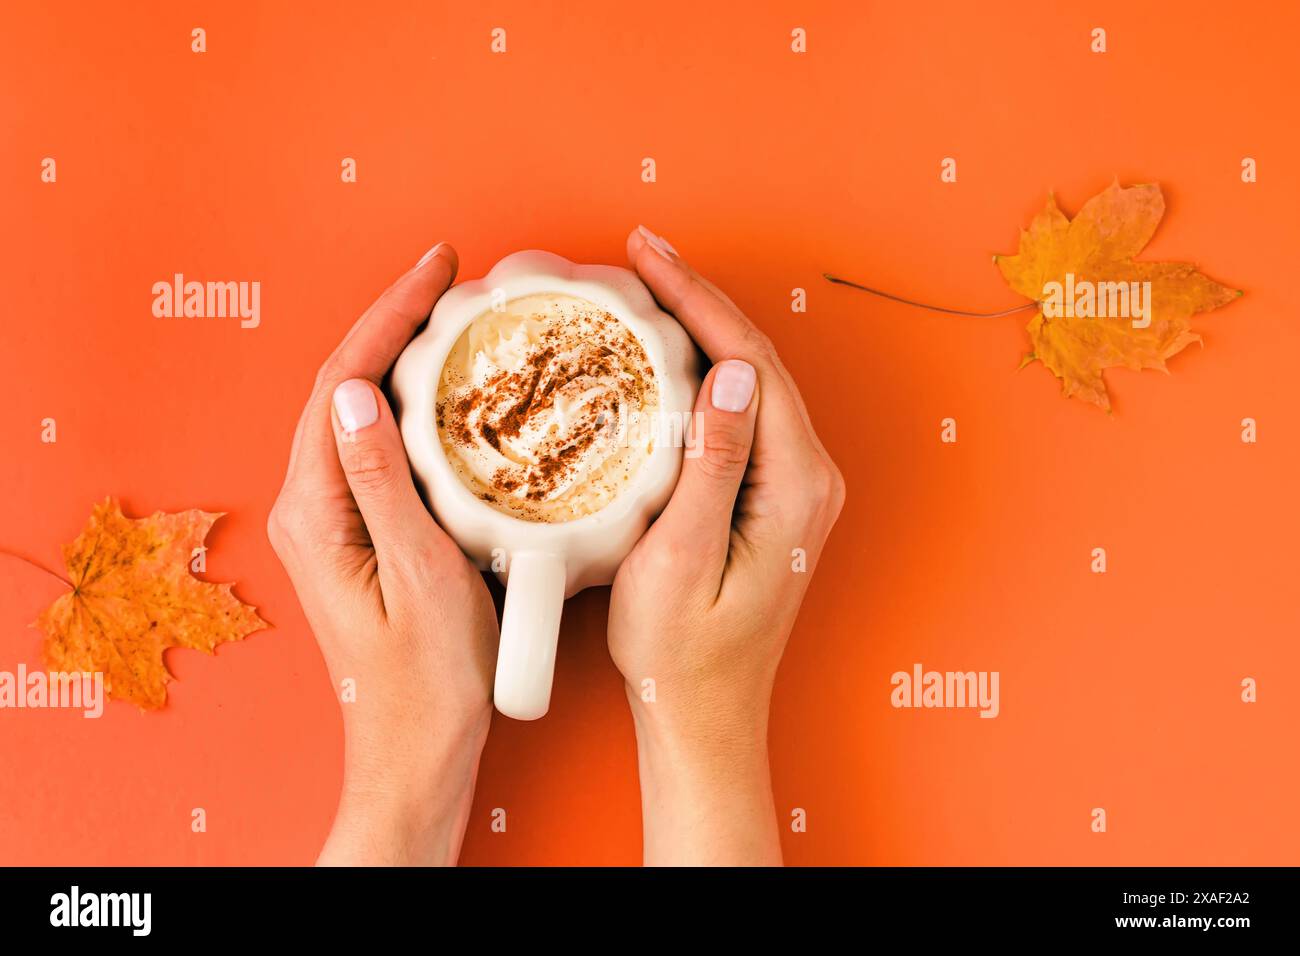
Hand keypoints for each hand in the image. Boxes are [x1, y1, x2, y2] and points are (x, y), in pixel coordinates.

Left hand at [267, 243, 497, 865]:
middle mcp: (312, 508)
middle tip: (453, 279)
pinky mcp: (364, 531)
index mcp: (314, 513)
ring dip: (406, 358)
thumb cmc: (427, 682)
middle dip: (396, 322)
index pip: (342, 383)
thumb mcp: (418, 577)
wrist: (419, 750)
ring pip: (365, 413)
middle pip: (346, 386)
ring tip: (456, 316)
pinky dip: (419, 407)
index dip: (388, 316)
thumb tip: (358, 393)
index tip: (436, 271)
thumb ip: (384, 483)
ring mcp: (336, 519)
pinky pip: (385, 448)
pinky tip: (455, 392)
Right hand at [609, 226, 845, 865]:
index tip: (650, 256)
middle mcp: (809, 477)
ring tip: (648, 285)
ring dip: (702, 329)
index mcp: (796, 486)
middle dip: (699, 300)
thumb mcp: (682, 558)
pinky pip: (743, 413)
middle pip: (758, 361)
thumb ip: (713, 464)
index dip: (699, 301)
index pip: (752, 365)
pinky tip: (667, 354)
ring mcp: (795, 484)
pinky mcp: (772, 494)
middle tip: (641, 253)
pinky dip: (704, 371)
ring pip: (752, 380)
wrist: (703, 712)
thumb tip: (733, 374)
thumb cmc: (682, 653)